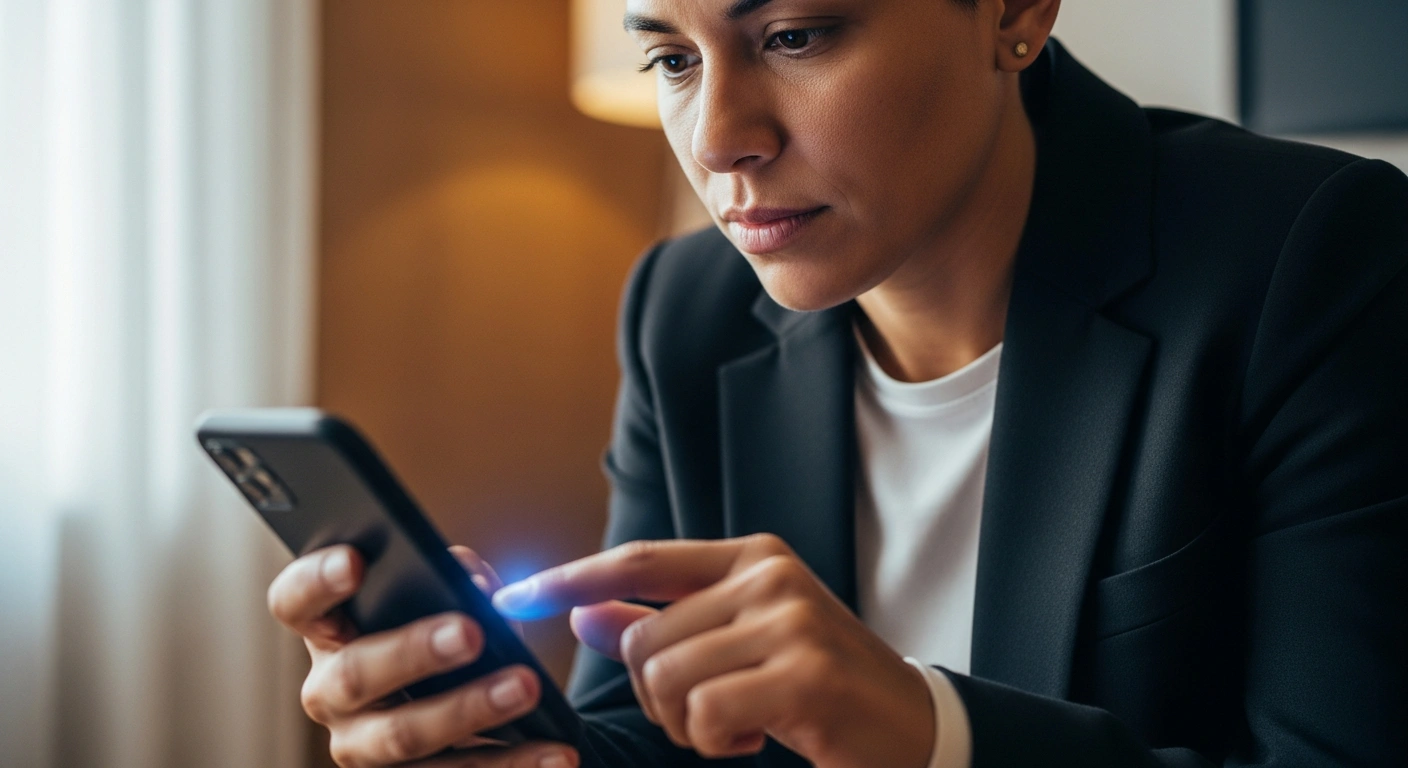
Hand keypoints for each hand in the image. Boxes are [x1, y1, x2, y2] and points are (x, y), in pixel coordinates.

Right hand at [266, 544, 578, 767]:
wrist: (475, 713)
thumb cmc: (450, 634)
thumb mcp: (449, 601)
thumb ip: (456, 580)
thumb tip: (474, 583)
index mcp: (330, 632)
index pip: (296, 602)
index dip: (317, 581)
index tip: (356, 560)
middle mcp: (331, 694)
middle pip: (353, 675)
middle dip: (413, 651)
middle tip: (470, 631)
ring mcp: (362, 749)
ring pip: (401, 737)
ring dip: (470, 710)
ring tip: (528, 687)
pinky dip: (512, 764)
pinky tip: (555, 753)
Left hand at [492, 534, 934, 767]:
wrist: (910, 724)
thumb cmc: (818, 683)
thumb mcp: (740, 643)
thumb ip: (665, 622)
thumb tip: (584, 612)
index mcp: (752, 558)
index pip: (641, 559)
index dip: (571, 578)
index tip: (514, 597)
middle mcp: (769, 577)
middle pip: (643, 636)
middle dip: (655, 695)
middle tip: (704, 715)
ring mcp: (789, 622)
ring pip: (666, 676)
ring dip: (684, 723)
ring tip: (733, 725)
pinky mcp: (801, 673)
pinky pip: (702, 712)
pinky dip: (712, 741)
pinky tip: (752, 738)